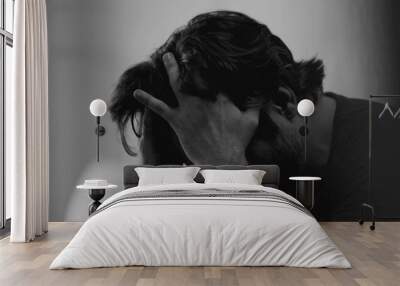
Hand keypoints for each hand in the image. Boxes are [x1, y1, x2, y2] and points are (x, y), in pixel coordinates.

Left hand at [134, 53, 259, 164]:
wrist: (223, 160)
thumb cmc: (238, 142)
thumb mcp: (252, 122)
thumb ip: (257, 105)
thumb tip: (266, 95)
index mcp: (221, 97)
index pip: (214, 76)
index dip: (208, 65)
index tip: (202, 56)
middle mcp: (203, 99)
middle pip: (194, 74)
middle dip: (188, 60)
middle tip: (182, 50)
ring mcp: (189, 109)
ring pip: (177, 83)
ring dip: (171, 69)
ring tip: (166, 57)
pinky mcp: (177, 121)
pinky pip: (160, 107)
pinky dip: (148, 99)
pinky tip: (137, 92)